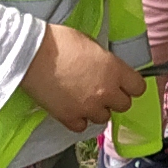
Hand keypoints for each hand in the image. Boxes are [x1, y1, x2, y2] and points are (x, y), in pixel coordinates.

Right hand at [24, 21, 140, 130]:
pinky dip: (77, 119)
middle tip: (100, 89)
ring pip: (103, 118)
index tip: (122, 83)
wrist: (30, 54)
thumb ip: (104, 61)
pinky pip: (81, 126)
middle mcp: (106, 91)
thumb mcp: (90, 43)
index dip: (130, 85)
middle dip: (114, 98)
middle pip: (124, 105)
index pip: (138, 88)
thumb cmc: (58, 41)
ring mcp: (88, 107)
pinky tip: (70, 107)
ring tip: (82, 98)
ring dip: (96, 109)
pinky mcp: (69, 117)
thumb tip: (107, 68)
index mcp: (114, 70)